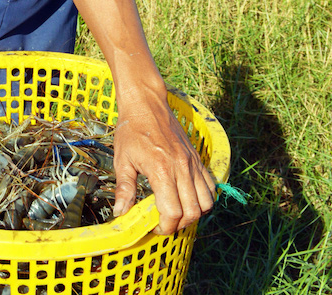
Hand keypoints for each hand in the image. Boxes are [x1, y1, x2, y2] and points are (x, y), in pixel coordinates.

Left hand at [112, 90, 215, 234]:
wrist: (146, 104)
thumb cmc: (131, 130)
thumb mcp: (122, 160)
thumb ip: (124, 188)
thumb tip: (120, 213)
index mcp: (161, 170)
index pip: (173, 212)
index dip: (165, 226)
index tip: (154, 227)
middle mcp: (182, 168)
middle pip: (193, 211)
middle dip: (179, 224)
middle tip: (164, 222)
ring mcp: (193, 163)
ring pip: (206, 202)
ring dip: (194, 213)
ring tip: (176, 211)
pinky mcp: (198, 159)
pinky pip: (211, 186)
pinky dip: (204, 198)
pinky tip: (187, 197)